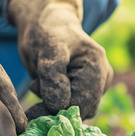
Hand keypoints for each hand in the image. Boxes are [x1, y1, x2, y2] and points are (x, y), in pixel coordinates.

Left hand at [7, 0, 112, 119]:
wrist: (44, 24)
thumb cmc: (46, 31)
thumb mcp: (47, 50)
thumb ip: (53, 77)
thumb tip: (58, 106)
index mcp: (97, 66)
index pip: (82, 101)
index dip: (57, 110)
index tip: (32, 111)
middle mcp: (102, 79)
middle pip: (81, 109)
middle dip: (55, 107)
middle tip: (34, 89)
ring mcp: (94, 86)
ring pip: (74, 110)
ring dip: (52, 105)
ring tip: (38, 82)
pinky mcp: (83, 91)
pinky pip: (69, 108)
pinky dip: (52, 103)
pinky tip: (42, 86)